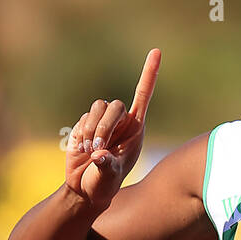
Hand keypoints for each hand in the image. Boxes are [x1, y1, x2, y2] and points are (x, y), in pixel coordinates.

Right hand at [65, 48, 160, 211]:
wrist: (85, 188)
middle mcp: (121, 121)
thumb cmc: (104, 185)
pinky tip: (84, 149)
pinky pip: (84, 117)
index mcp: (136, 130)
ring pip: (98, 108)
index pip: (144, 96)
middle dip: (105, 126)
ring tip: (92, 150)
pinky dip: (83, 132)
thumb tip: (99, 155)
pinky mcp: (85, 123)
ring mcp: (102, 121)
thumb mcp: (108, 180)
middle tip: (99, 147)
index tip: (156, 51)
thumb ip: (106, 167)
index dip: (149, 74)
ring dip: (93, 129)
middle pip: (115, 106)